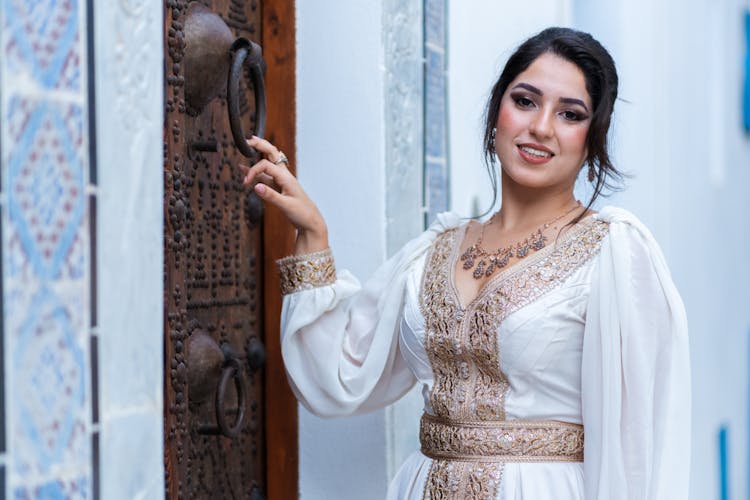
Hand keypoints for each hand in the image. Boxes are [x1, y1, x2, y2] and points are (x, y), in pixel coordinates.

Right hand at [239, 136, 328, 253]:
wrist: (310, 222)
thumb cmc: (302, 213)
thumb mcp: (286, 205)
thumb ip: (270, 195)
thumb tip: (256, 186)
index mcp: (286, 177)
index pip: (266, 165)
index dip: (253, 171)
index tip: (246, 183)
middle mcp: (284, 176)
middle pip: (272, 154)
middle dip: (261, 145)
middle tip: (248, 140)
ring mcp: (281, 180)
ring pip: (268, 163)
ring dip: (258, 154)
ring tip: (246, 147)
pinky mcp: (278, 187)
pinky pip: (265, 176)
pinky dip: (255, 172)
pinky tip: (245, 169)